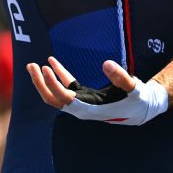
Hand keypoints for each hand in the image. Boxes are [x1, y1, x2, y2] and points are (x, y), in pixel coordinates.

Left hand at [26, 56, 167, 125]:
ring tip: (33, 65)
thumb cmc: (137, 99)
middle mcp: (81, 109)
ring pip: (56, 95)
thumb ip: (120, 77)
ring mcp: (81, 104)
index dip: (53, 84)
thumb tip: (106, 63)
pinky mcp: (83, 97)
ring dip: (44, 81)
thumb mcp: (133, 87)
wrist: (142, 109)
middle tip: (30, 65)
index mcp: (89, 109)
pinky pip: (66, 87)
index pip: (63, 98)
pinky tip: (52, 63)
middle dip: (40, 84)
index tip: (45, 68)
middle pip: (52, 99)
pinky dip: (58, 76)